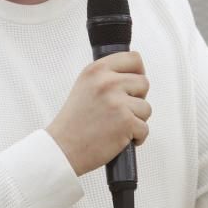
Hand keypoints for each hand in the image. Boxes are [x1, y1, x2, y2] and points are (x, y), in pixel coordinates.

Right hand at [46, 52, 151, 175]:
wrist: (62, 148)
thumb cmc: (74, 122)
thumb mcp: (85, 86)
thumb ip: (107, 76)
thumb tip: (134, 75)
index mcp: (97, 70)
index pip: (133, 59)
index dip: (138, 72)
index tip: (133, 85)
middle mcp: (108, 82)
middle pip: (143, 83)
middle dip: (137, 98)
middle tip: (121, 110)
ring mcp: (118, 102)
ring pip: (146, 107)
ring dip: (136, 120)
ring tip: (116, 125)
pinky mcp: (126, 122)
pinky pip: (144, 128)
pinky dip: (136, 137)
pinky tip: (118, 137)